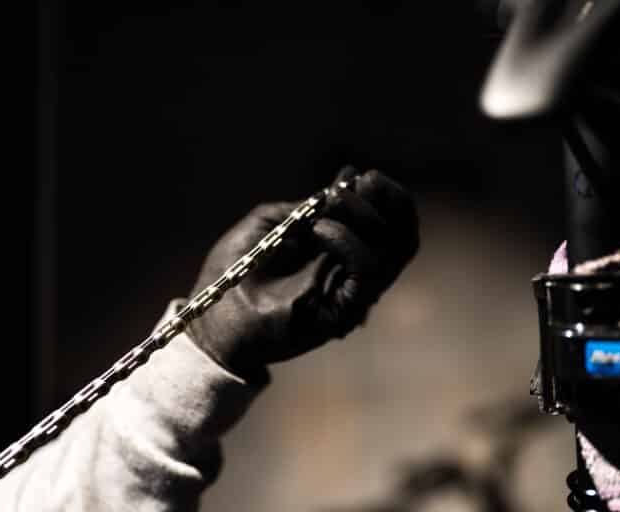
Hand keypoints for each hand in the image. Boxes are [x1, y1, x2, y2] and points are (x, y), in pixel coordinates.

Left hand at [186, 167, 418, 376]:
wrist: (215, 313)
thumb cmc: (238, 269)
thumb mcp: (273, 222)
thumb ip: (311, 206)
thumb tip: (350, 177)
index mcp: (342, 252)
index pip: (391, 224)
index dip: (387, 196)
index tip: (363, 177)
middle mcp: (355, 273)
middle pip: (404, 237)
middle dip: (389, 201)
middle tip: (361, 183)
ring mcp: (353, 294)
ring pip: (395, 251)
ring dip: (365, 216)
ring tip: (328, 206)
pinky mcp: (344, 312)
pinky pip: (368, 271)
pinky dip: (349, 242)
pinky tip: (319, 231)